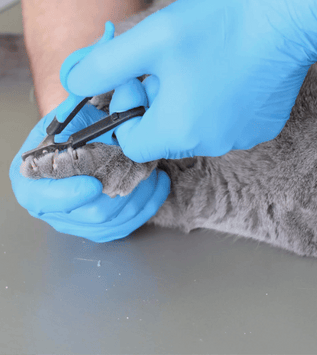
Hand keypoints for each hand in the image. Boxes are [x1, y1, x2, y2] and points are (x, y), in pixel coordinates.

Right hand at [10, 26, 169, 242]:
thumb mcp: (80, 104)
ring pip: (105, 225)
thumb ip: (86, 87)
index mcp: (35, 169)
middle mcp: (53, 196)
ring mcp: (77, 213)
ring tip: (151, 178)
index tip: (92, 185)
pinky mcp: (102, 221)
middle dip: (114, 195)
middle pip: (80, 216)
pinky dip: (143, 209)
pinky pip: (121, 228)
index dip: (63, 194)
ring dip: (133, 202)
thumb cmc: (83, 120)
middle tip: (137, 174)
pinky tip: (157, 188)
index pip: (38, 194)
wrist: (92, 136)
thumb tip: (106, 54)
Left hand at [64, 0, 316, 161]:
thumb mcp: (149, 39)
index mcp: (178, 131)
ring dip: (190, 104)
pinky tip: (231, 74)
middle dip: (159, 105)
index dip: (127, 110)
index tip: (140, 77)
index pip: (132, 142)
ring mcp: (241, 139)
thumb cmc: (221, 27)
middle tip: (172, 66)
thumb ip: (104, 67)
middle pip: (166, 136)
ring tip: (204, 66)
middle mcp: (211, 145)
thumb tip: (77, 85)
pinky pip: (228, 125)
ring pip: (198, 130)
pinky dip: (221, 106)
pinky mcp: (263, 128)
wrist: (287, 20)